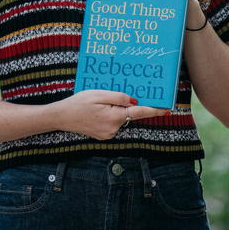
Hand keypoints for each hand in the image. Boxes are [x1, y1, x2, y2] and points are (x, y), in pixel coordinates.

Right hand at [52, 90, 168, 139]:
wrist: (61, 117)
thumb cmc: (78, 103)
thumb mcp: (98, 94)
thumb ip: (118, 97)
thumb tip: (133, 101)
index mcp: (114, 117)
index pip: (139, 113)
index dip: (154, 110)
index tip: (167, 109)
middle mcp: (114, 128)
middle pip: (128, 114)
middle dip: (125, 104)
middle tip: (111, 96)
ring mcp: (108, 134)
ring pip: (120, 118)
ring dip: (115, 109)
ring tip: (97, 104)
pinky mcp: (104, 135)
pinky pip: (113, 123)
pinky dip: (109, 115)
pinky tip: (95, 110)